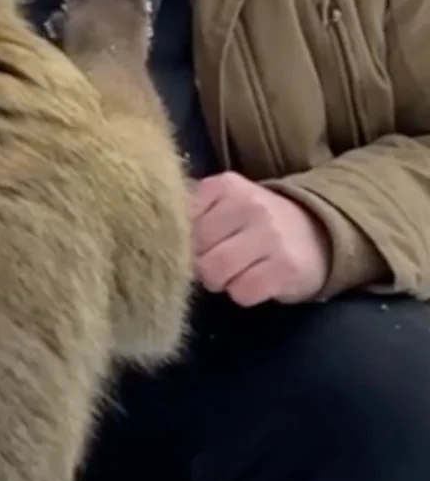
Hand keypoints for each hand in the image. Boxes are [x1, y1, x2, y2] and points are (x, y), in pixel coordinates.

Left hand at [191, 172, 331, 305]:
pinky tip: (256, 282)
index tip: (201, 244)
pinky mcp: (286, 268)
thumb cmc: (257, 222)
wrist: (318, 233)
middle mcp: (249, 205)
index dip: (184, 241)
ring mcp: (270, 236)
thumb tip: (162, 240)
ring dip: (221, 282)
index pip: (181, 221)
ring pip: (216, 273)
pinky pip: (242, 292)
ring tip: (235, 273)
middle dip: (201, 265)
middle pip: (197, 250)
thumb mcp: (226, 204)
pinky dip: (243, 294)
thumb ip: (194, 214)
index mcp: (226, 186)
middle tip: (218, 263)